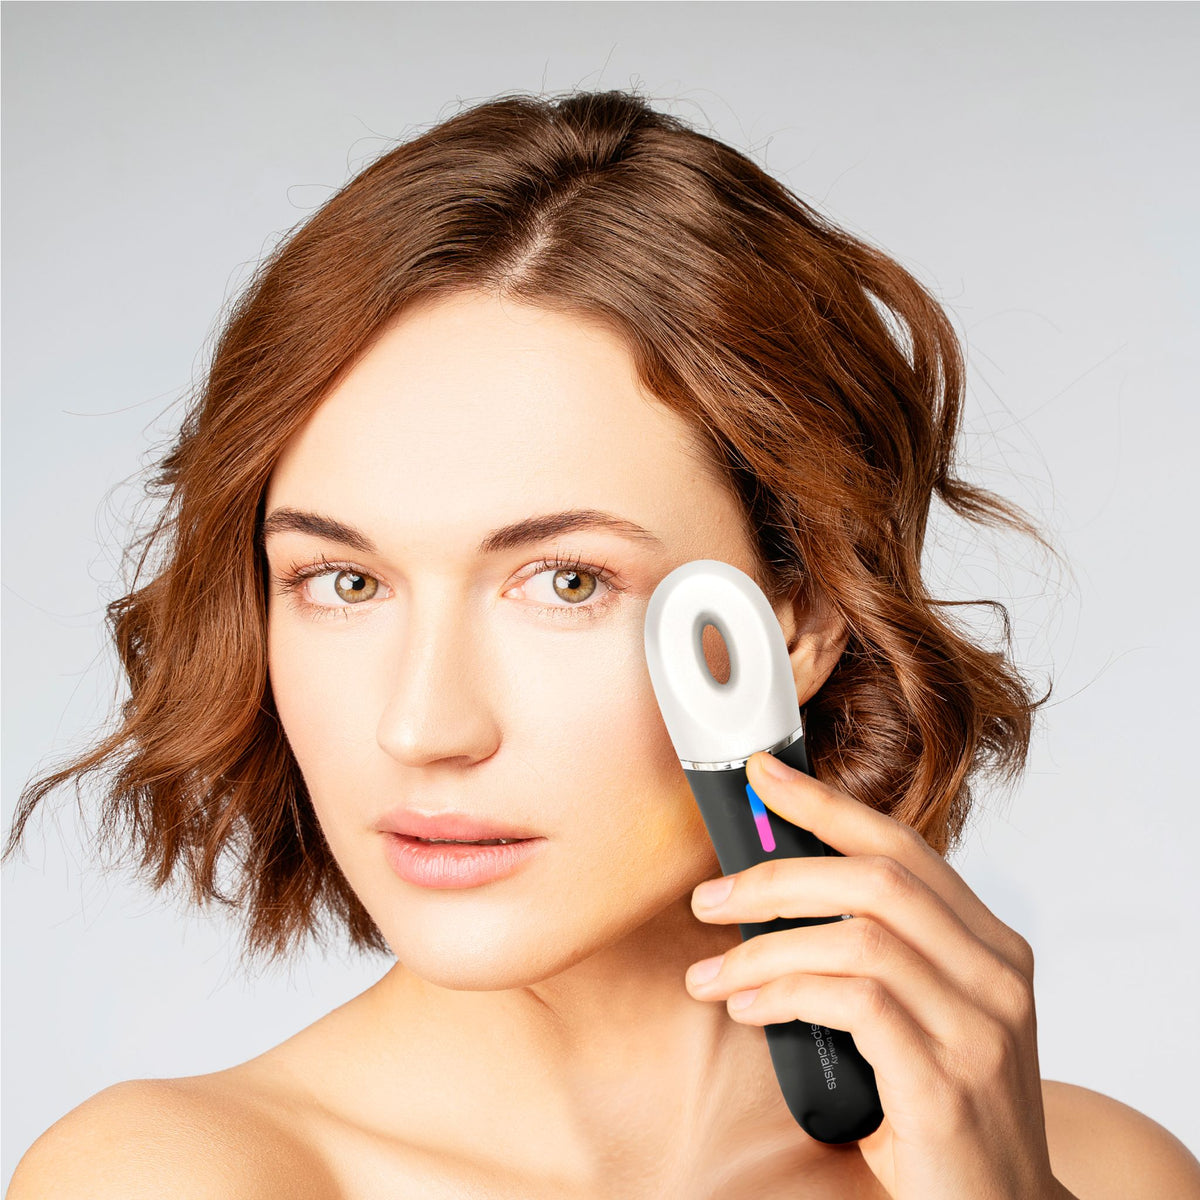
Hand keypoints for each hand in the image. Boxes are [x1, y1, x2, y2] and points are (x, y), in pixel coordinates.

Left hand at [683, 750, 1069, 1199]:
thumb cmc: (943, 1105)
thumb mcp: (925, 1012)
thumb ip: (880, 951)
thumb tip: (778, 888)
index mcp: (990, 945)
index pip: (901, 847)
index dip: (826, 805)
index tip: (762, 777)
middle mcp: (996, 976)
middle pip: (876, 881)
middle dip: (777, 876)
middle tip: (709, 899)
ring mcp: (978, 1030)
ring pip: (858, 939)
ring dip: (765, 947)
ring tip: (710, 975)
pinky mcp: (945, 1086)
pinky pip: (854, 1004)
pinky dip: (787, 994)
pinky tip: (748, 1009)